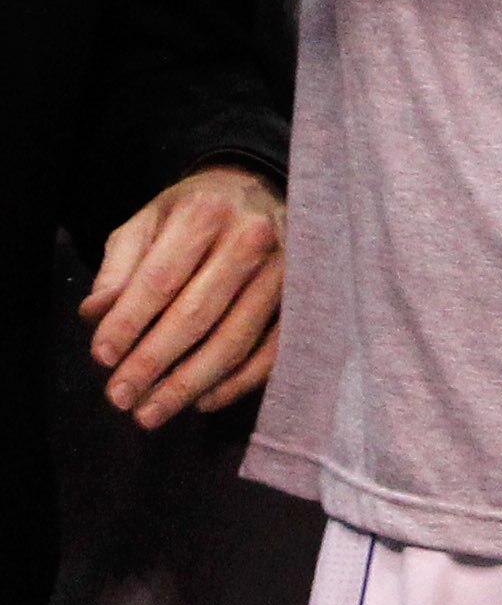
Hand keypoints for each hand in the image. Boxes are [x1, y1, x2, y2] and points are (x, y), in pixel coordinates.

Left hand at [80, 163, 285, 428]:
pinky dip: (237, 383)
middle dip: (153, 363)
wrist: (259, 192)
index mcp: (204, 213)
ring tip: (151, 412)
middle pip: (197, 315)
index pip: (160, 279)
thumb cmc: (194, 212)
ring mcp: (284, 270)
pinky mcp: (302, 297)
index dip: (128, 323)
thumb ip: (119, 268)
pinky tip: (204, 401)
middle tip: (120, 398)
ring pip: (234, 340)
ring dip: (189, 384)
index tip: (102, 358)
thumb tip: (96, 314)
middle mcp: (250, 238)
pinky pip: (271, 351)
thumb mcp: (147, 223)